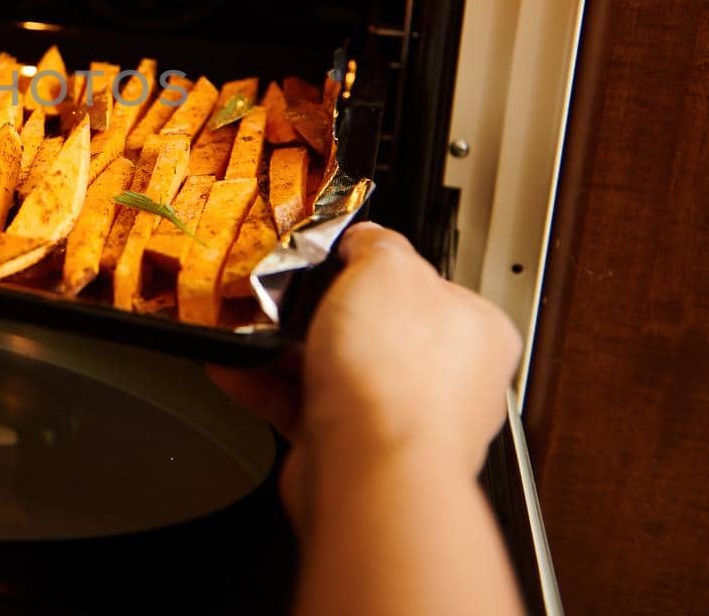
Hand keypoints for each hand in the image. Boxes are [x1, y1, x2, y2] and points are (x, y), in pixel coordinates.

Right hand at [208, 223, 521, 520]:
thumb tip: (365, 239)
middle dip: (320, 308)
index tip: (335, 255)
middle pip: (371, 326)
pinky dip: (264, 385)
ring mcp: (396, 417)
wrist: (369, 470)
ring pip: (332, 367)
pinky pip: (300, 405)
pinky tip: (232, 365)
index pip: (424, 281)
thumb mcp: (387, 268)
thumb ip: (376, 245)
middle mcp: (443, 379)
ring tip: (248, 324)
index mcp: (475, 330)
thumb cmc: (400, 380)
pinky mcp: (350, 447)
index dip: (374, 264)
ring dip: (284, 347)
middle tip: (286, 290)